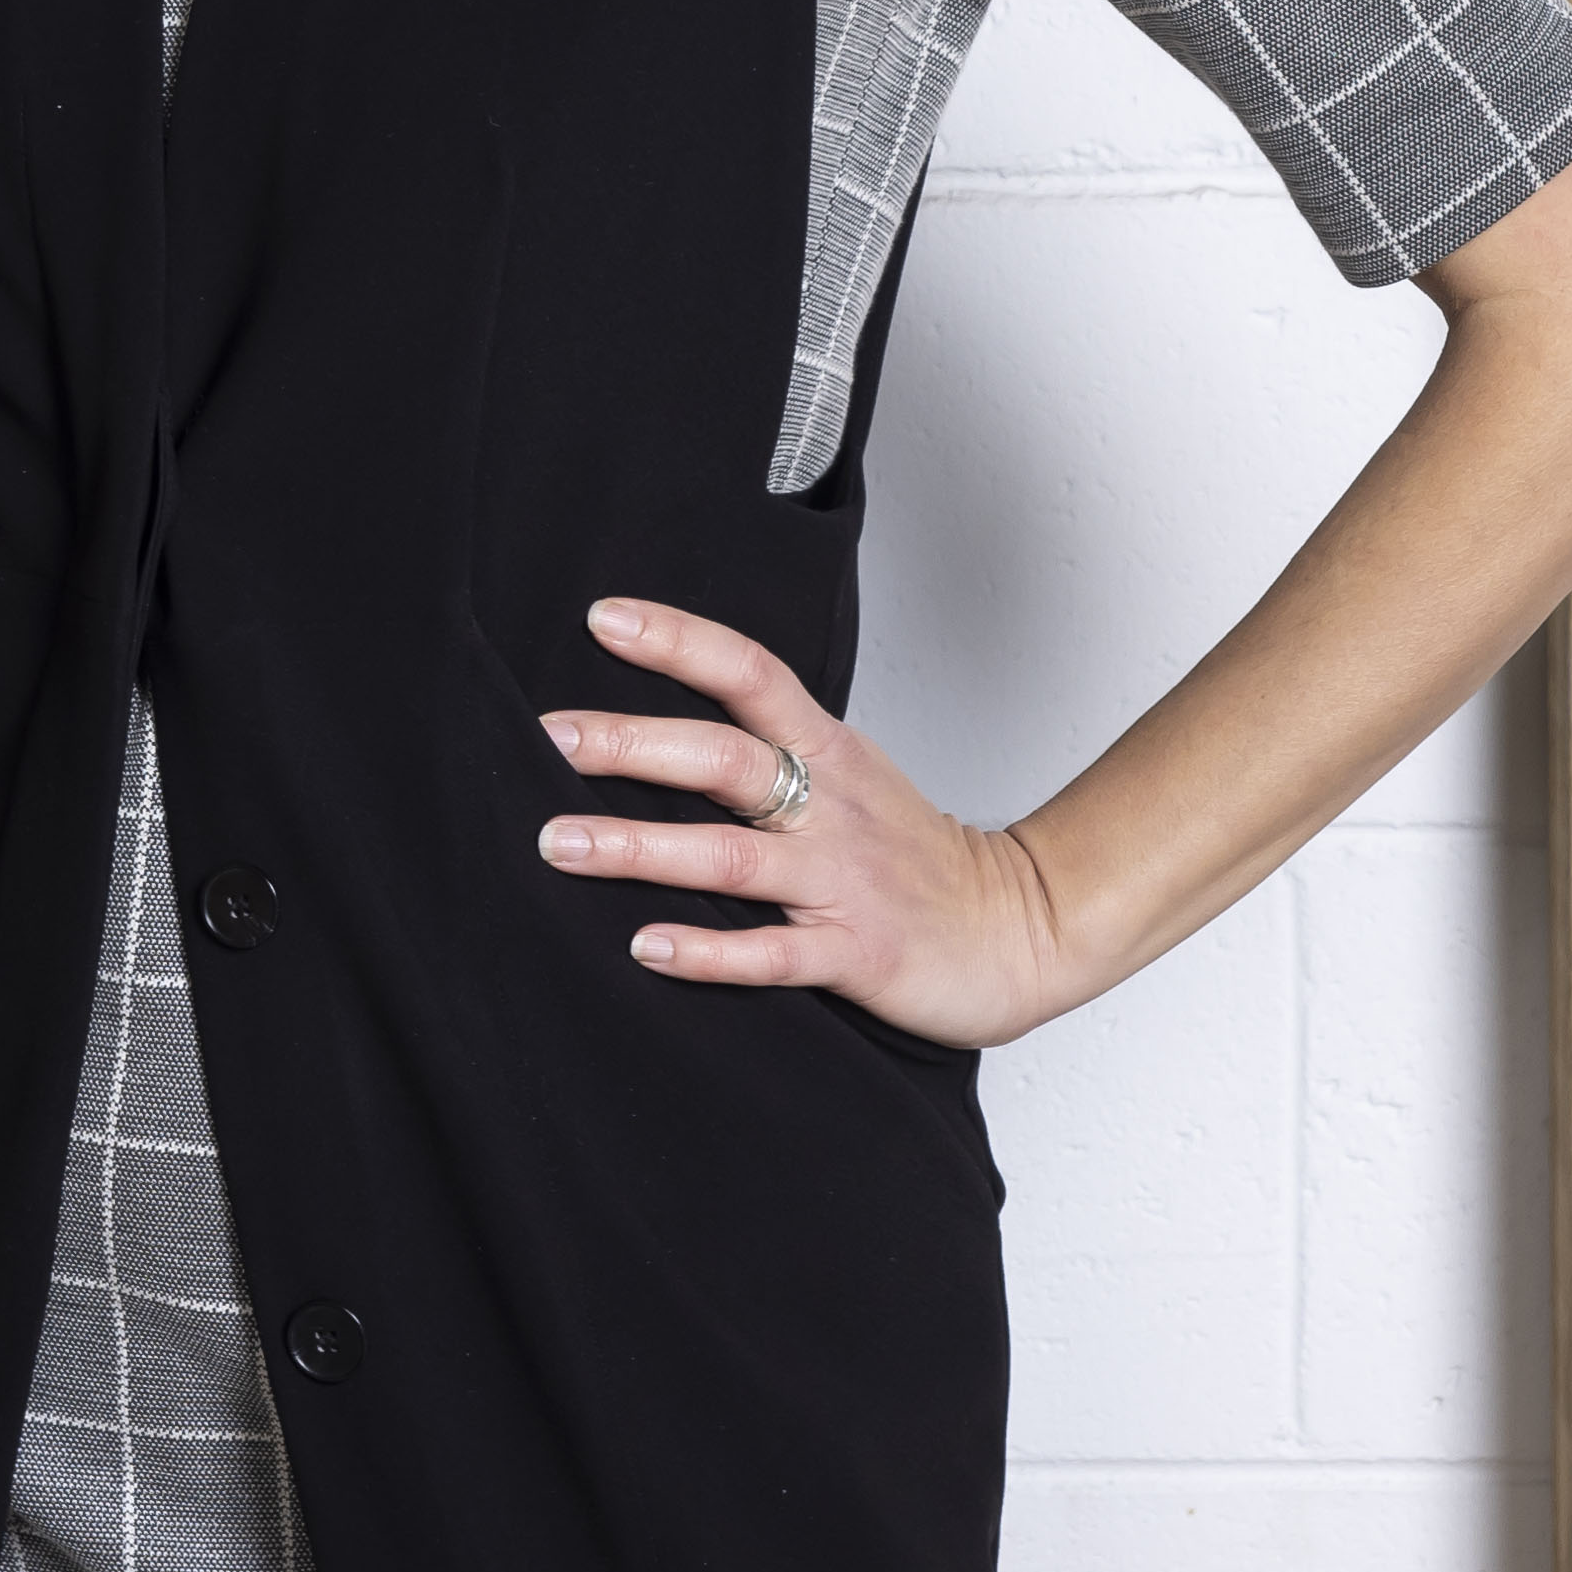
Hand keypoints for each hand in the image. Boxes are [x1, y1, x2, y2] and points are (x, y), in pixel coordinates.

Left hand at [537, 590, 1101, 1053]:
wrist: (1022, 930)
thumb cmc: (918, 856)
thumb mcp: (851, 778)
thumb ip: (772, 752)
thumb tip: (660, 730)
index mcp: (829, 753)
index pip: (749, 673)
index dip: (678, 640)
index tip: (601, 616)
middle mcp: (830, 807)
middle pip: (725, 759)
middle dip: (632, 745)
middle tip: (549, 737)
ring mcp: (843, 880)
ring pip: (731, 858)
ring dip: (639, 849)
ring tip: (559, 844)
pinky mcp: (858, 954)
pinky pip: (774, 954)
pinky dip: (709, 952)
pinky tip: (645, 947)